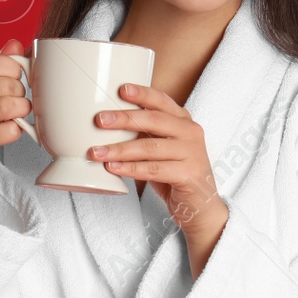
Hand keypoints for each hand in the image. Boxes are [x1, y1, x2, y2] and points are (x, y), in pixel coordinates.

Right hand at [0, 39, 30, 181]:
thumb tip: (15, 45)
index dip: (13, 69)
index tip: (15, 77)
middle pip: (6, 84)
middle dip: (19, 91)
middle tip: (15, 98)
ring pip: (8, 106)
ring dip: (21, 109)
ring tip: (16, 112)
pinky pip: (9, 130)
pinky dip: (16, 130)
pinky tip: (8, 128)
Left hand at [89, 83, 227, 243]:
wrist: (200, 207)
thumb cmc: (175, 175)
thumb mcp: (161, 150)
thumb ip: (143, 135)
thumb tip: (105, 126)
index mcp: (183, 121)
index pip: (162, 101)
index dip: (142, 94)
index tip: (121, 89)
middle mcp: (190, 132)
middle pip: (154, 120)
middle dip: (124, 119)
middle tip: (100, 120)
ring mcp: (193, 153)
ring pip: (150, 147)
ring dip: (120, 149)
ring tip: (97, 152)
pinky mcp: (190, 174)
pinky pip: (154, 169)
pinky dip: (131, 169)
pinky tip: (113, 168)